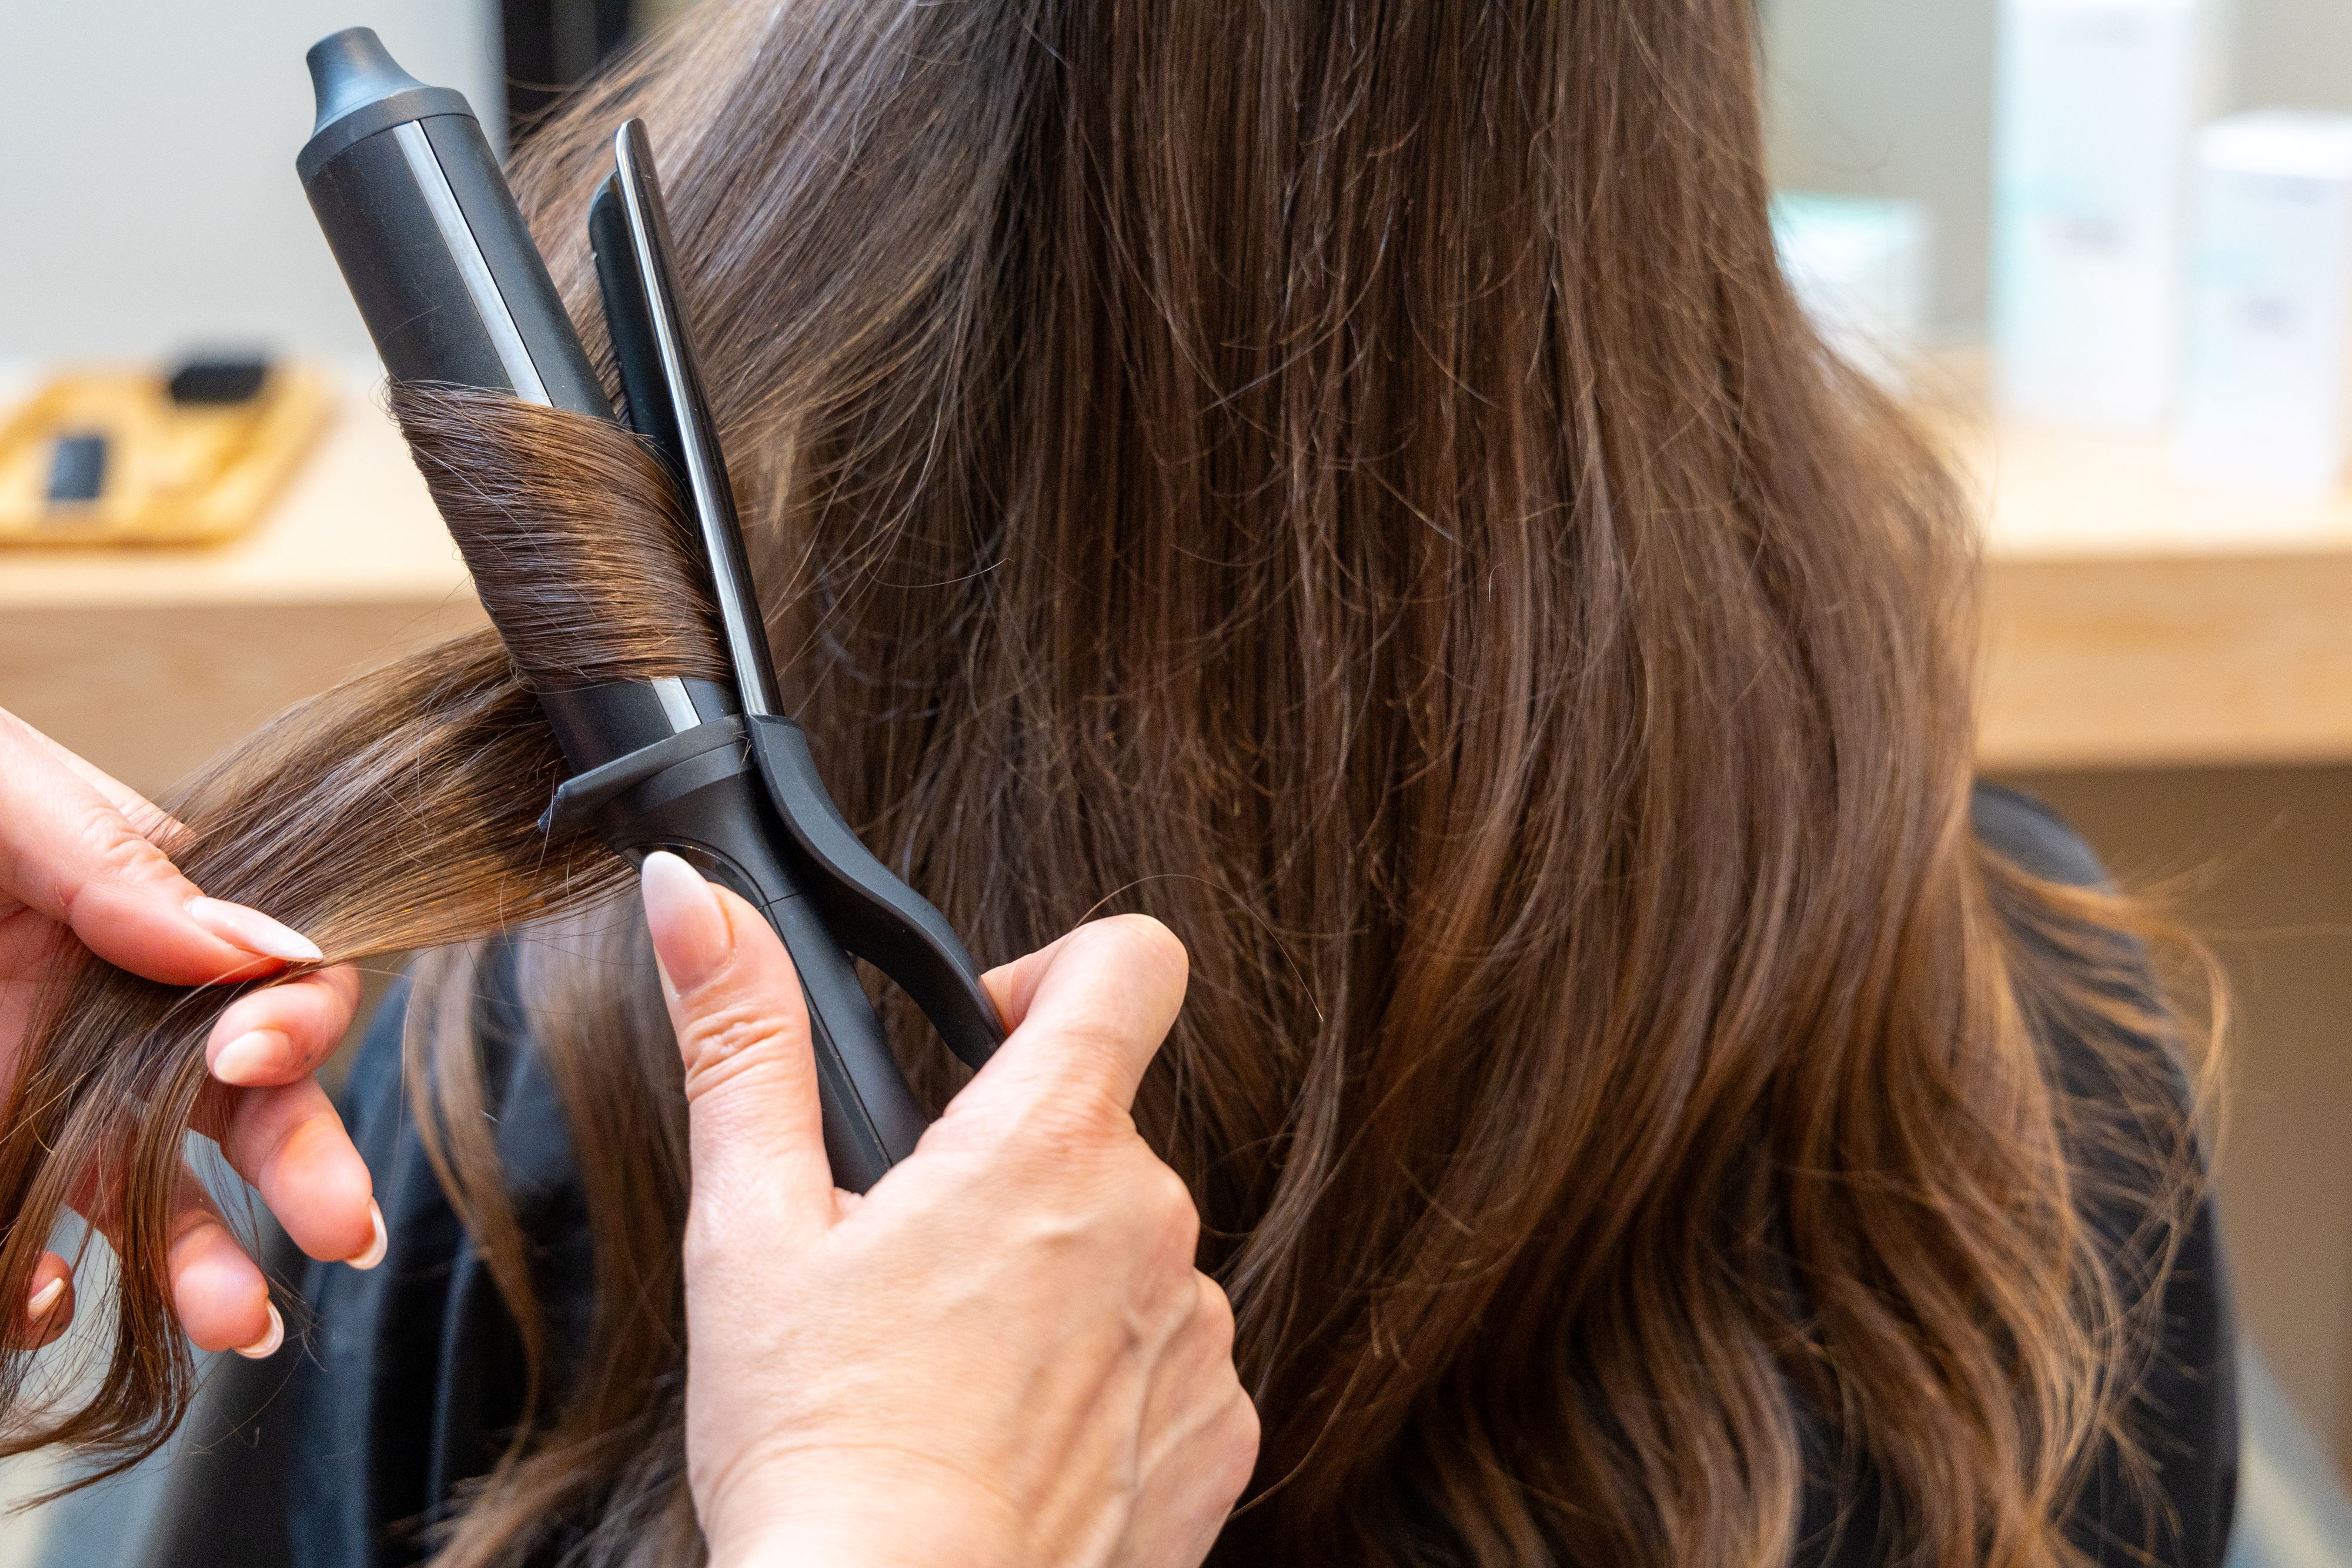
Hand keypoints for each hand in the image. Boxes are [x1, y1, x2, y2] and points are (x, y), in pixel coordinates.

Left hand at [0, 709, 381, 1356]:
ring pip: (149, 1197)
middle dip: (304, 1170)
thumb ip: (119, 868)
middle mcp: (120, 1020)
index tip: (249, 1053)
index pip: (280, 981)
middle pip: (246, 1107)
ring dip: (196, 1262)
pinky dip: (42, 1291)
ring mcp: (46, 1096)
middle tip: (345, 1234)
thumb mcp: (6, 794)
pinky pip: (21, 1247)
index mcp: (153, 919)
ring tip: (232, 1321)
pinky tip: (50, 1299)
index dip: (295, 1025)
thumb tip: (260, 946)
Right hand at [641, 853, 1257, 1567]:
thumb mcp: (751, 1227)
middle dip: (1011, 1165)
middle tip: (910, 1258)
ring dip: (1055, 1277)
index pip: (1128, 961)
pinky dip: (1100, 1378)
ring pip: (1128, 1247)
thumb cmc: (821, 1450)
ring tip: (953, 1366)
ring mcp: (1199, 1332)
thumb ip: (740, 1039)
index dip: (1052, 972)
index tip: (980, 1038)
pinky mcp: (1218, 1432)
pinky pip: (1169, 1357)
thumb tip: (693, 897)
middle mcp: (1154, 1221)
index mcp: (1049, 1145)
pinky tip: (1011, 1437)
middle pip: (1099, 1128)